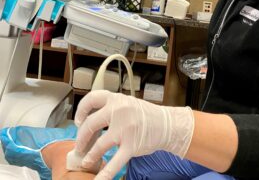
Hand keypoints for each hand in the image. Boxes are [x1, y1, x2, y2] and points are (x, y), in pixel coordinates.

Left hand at [74, 90, 193, 179]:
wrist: (167, 124)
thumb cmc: (145, 115)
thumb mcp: (127, 103)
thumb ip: (110, 108)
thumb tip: (89, 121)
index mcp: (116, 99)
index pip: (91, 99)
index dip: (81, 110)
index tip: (78, 120)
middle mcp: (119, 111)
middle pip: (90, 124)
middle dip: (81, 138)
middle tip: (79, 145)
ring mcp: (125, 129)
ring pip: (99, 145)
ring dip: (90, 156)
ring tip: (86, 161)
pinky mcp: (131, 146)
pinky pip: (115, 162)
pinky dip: (104, 174)